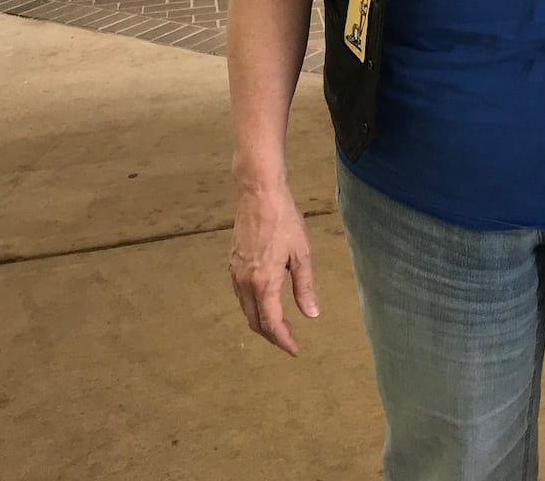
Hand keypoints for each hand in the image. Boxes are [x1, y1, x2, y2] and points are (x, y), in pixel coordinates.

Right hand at [229, 185, 319, 355]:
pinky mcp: (232, 263)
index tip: (294, 349)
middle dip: (272, 335)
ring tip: (280, 325)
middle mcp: (245, 282)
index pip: (270, 323)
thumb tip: (311, 314)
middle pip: (255, 321)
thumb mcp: (302, 254)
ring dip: (261, 322)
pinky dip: (253, 306)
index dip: (283, 339)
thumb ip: (305, 287)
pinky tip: (265, 302)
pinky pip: (241, 295)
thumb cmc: (284, 220)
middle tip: (289, 341)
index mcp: (263, 282)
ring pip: (246, 309)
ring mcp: (235, 272)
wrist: (259, 194)